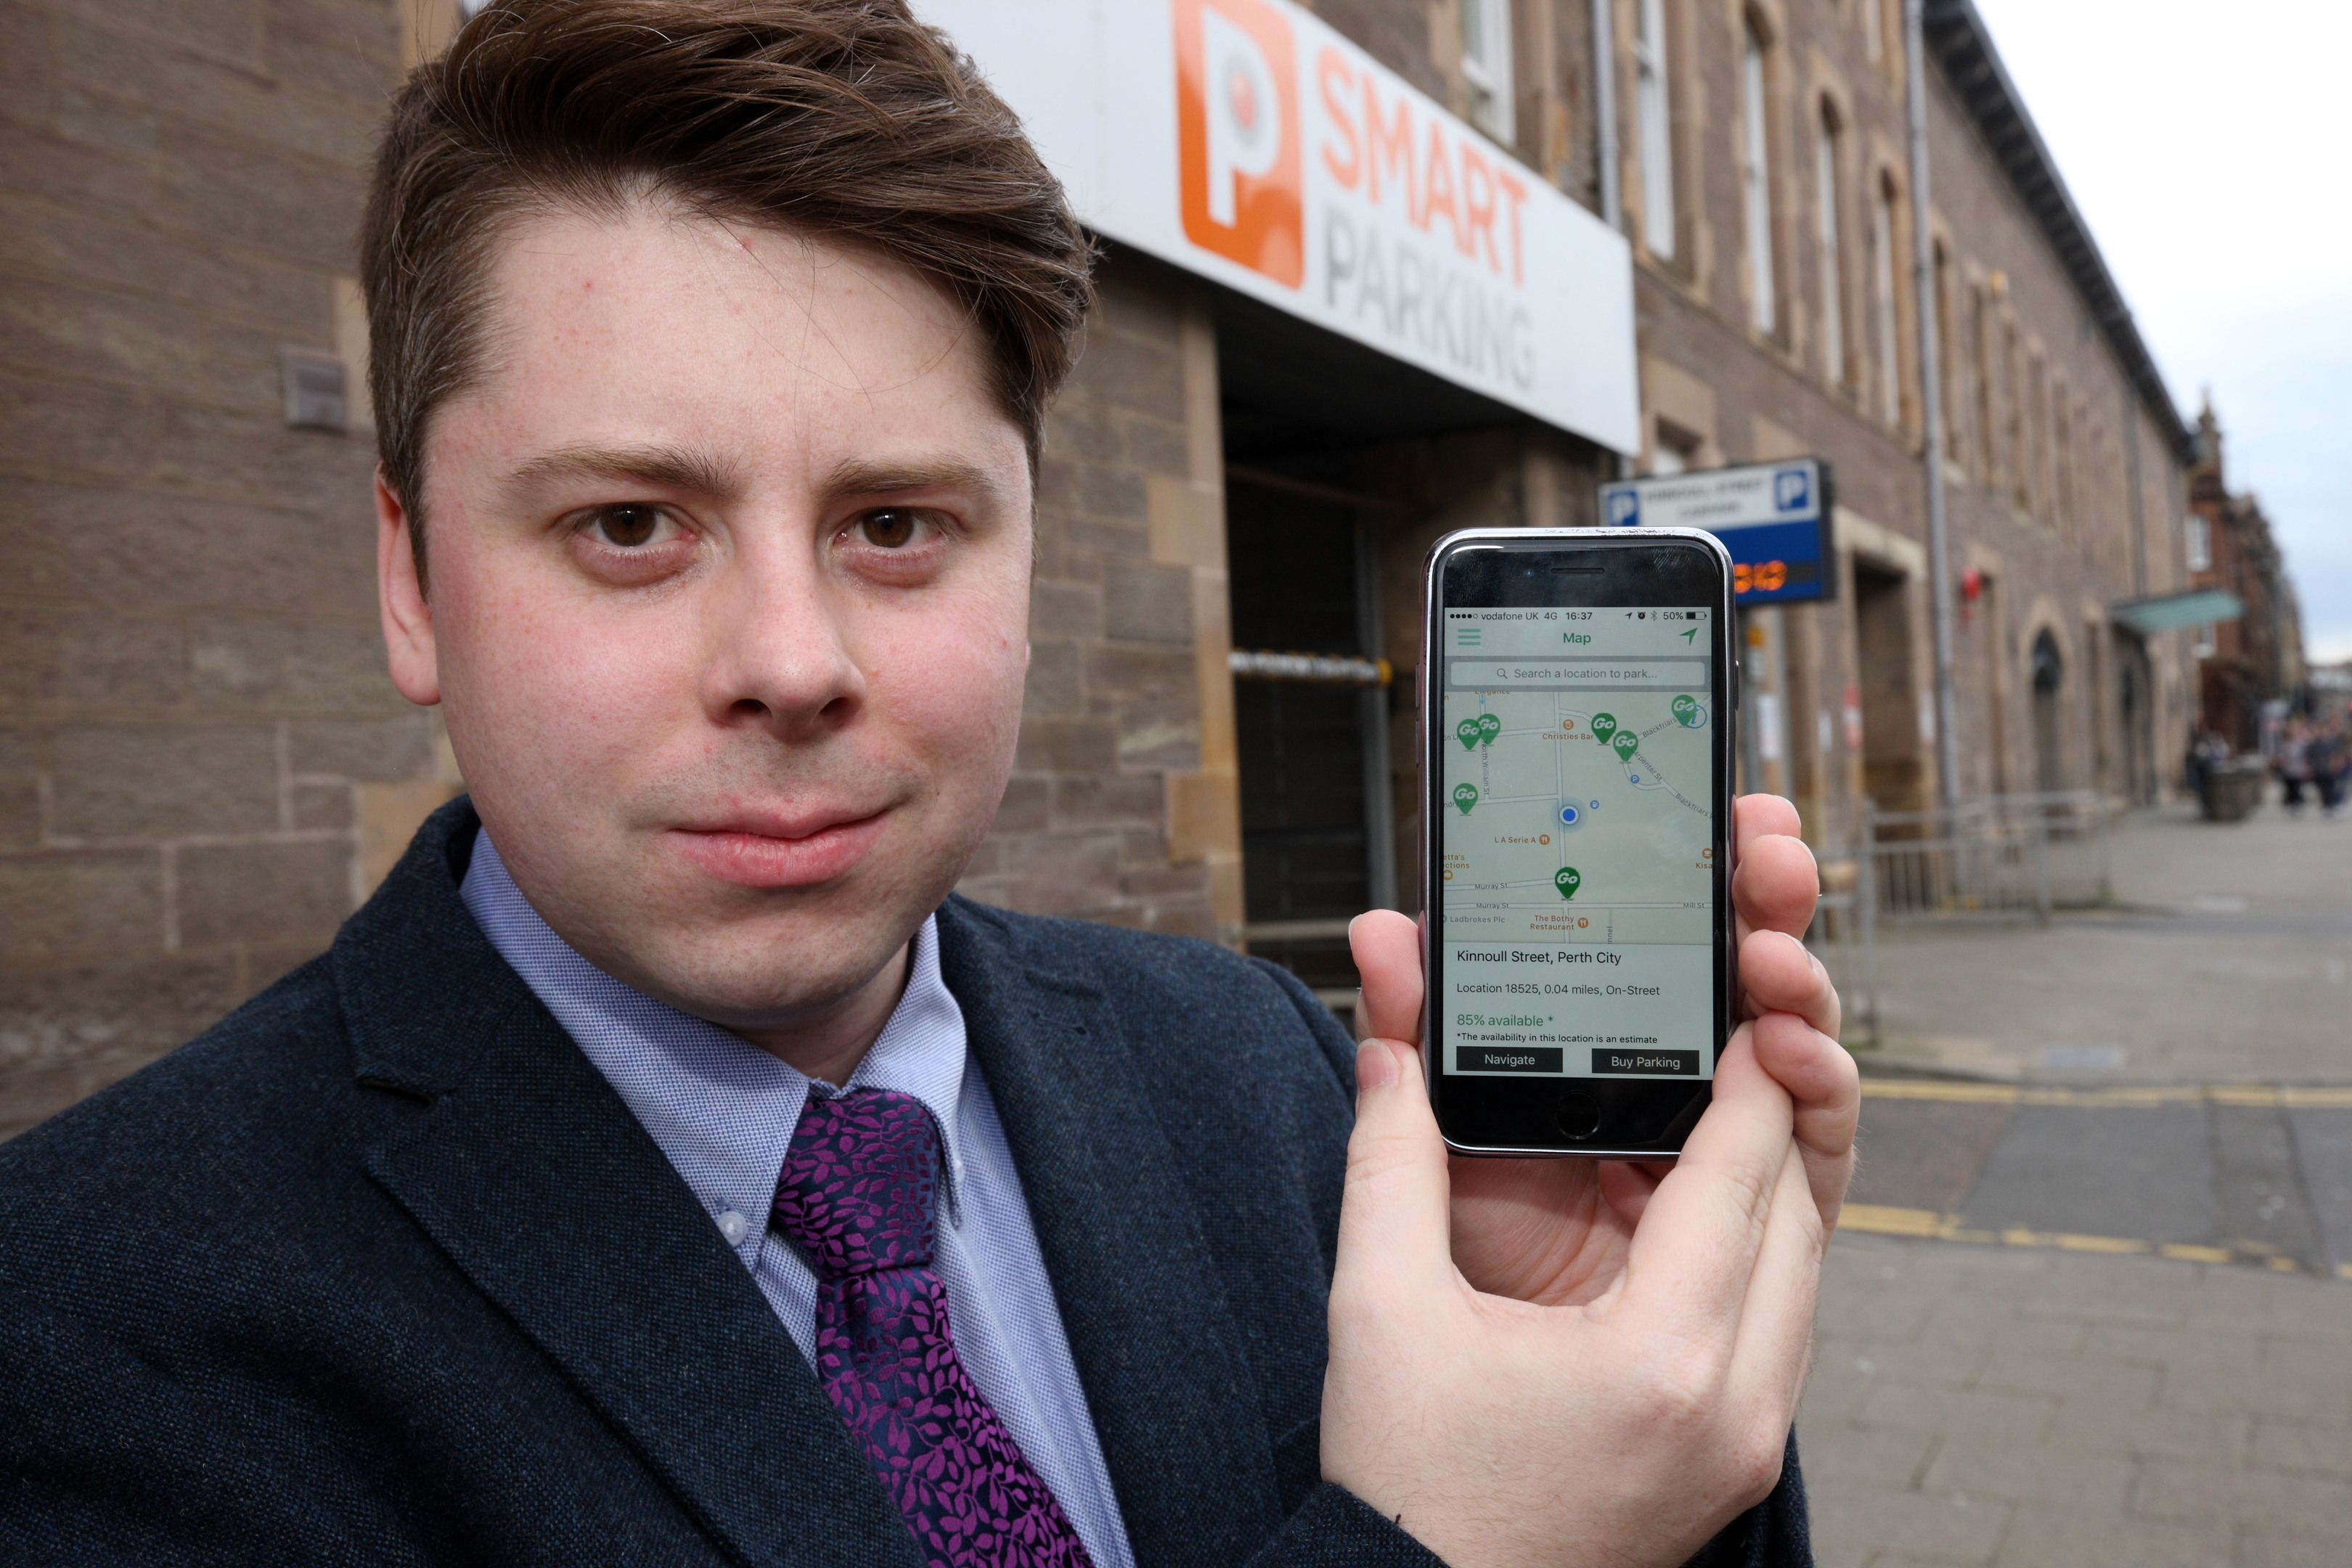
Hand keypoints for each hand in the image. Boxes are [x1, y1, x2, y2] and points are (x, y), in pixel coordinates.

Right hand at [1320, 795, 1858, 1567]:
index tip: (1745, 1000)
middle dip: (1770, 1117)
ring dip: (1765, 1187)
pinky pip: (1774, 1326)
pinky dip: (1748, 1253)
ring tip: (1712, 1107)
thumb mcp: (1379, 1309)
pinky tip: (1688, 1213)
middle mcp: (1732, 1408)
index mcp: (1658, 1360)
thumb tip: (1393, 1051)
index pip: (1740, 1176)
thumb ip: (1389, 1160)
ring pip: (1799, 1274)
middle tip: (1736, 1033)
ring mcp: (1743, 1445)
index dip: (1749, 1077)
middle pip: (1796, 1219)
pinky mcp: (1730, 1463)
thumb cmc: (1405, 1485)